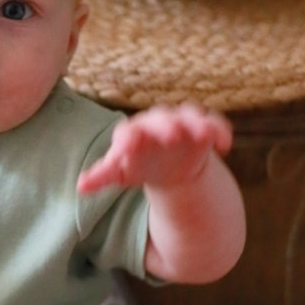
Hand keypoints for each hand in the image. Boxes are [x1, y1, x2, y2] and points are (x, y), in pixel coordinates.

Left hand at [77, 103, 232, 194]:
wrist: (167, 163)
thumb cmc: (137, 164)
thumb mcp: (119, 171)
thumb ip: (103, 176)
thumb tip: (80, 187)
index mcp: (133, 133)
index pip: (128, 133)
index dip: (128, 141)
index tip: (127, 151)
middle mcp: (157, 122)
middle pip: (161, 120)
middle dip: (167, 127)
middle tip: (172, 136)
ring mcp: (182, 122)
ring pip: (190, 117)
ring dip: (198, 125)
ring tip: (206, 136)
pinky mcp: (204, 128)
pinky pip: (213, 123)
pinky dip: (219, 130)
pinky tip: (223, 145)